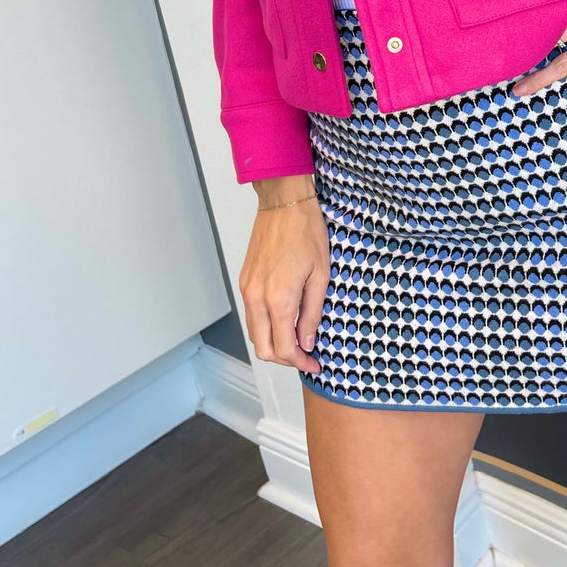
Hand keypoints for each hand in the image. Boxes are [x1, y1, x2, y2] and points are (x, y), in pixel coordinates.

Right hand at [238, 197, 330, 372]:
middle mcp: (257, 298)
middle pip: (263, 348)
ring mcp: (248, 289)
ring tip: (298, 340)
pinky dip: (265, 326)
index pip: (284, 348)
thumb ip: (312, 313)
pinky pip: (251, 315)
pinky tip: (284, 321)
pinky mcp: (245, 281)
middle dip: (285, 359)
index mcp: (278, 299)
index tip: (314, 363)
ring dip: (274, 344)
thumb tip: (307, 342)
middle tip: (306, 357)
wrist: (283, 203)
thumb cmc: (305, 231)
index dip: (300, 362)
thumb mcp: (320, 275)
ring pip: (254, 333)